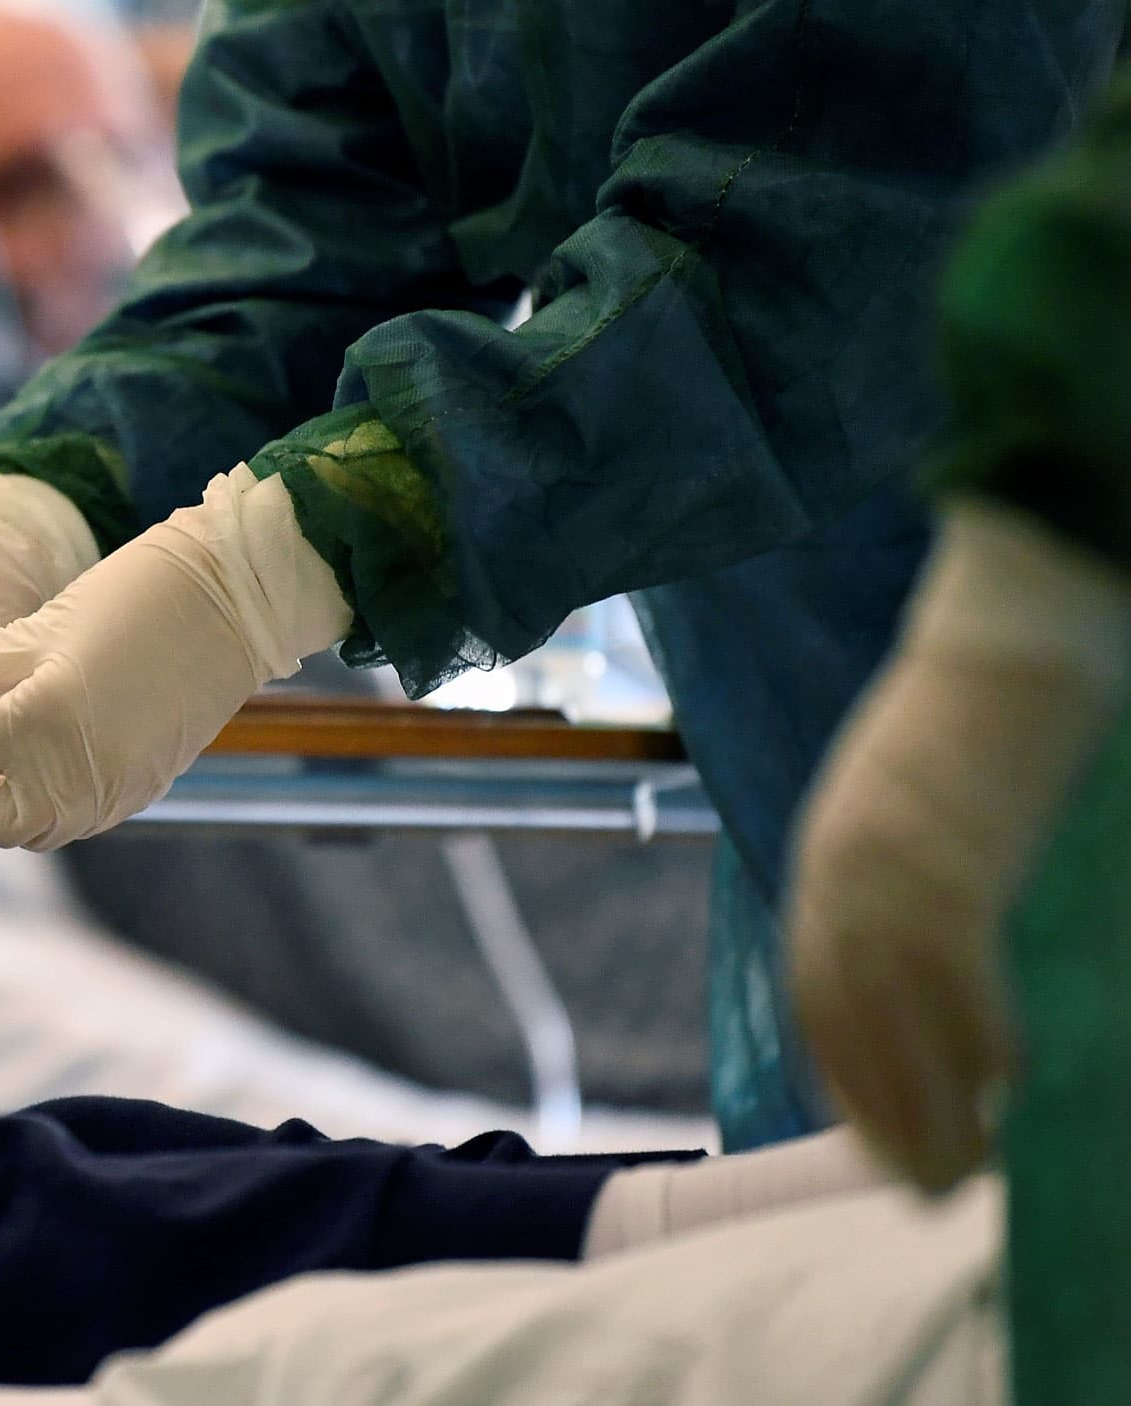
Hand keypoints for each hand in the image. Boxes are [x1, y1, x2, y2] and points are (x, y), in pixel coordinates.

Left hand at [0, 466, 348, 847]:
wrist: (234, 606)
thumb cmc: (130, 598)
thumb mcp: (34, 626)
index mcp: (38, 722)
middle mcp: (73, 775)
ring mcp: (110, 794)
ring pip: (21, 828)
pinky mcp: (134, 796)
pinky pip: (63, 817)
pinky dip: (29, 801)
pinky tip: (18, 765)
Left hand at [791, 502, 1130, 1191]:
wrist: (1006, 623)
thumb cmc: (975, 712)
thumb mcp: (908, 802)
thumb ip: (902, 874)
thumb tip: (936, 942)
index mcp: (828, 858)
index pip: (818, 991)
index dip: (845, 1072)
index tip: (870, 1136)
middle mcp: (842, 871)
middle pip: (848, 1017)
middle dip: (882, 1112)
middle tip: (918, 1188)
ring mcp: (891, 864)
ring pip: (897, 1012)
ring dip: (930, 1101)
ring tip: (961, 1174)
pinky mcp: (952, 854)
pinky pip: (960, 966)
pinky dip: (981, 1030)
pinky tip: (1015, 1086)